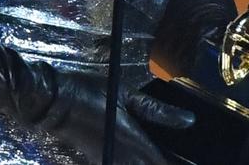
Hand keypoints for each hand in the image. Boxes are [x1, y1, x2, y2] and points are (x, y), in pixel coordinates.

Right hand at [42, 71, 194, 164]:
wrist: (53, 102)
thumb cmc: (90, 91)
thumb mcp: (124, 94)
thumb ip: (157, 111)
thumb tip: (189, 120)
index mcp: (135, 142)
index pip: (162, 164)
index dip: (177, 164)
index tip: (195, 160)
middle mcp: (124, 158)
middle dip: (161, 161)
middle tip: (177, 157)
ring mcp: (110, 161)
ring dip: (146, 160)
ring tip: (155, 154)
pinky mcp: (98, 160)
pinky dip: (132, 161)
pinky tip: (133, 154)